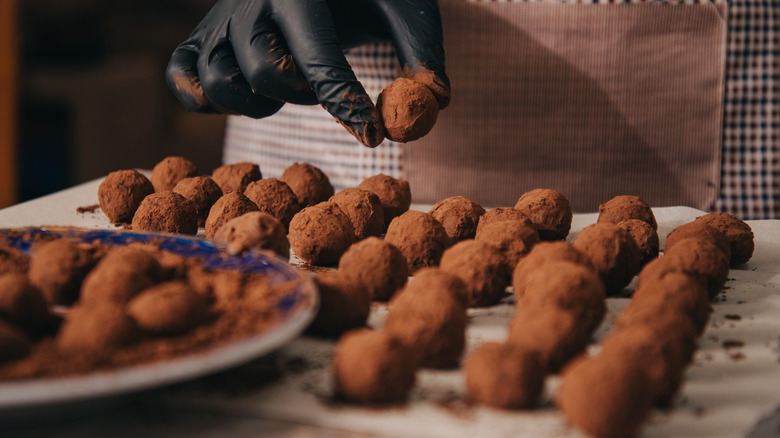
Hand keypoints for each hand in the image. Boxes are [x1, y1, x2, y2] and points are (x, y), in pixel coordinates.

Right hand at [166, 0, 449, 146]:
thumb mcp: (401, 7)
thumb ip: (422, 50)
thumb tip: (435, 101)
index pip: (316, 55)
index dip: (345, 102)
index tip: (373, 136)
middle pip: (264, 73)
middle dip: (305, 95)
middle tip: (324, 88)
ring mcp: (217, 19)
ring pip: (219, 82)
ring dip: (259, 102)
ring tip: (289, 87)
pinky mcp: (198, 37)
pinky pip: (183, 80)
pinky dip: (208, 98)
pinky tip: (248, 94)